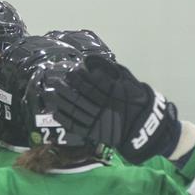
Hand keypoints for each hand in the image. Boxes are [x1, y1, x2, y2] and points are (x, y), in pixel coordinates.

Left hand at [52, 56, 180, 163]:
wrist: (142, 126)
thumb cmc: (135, 100)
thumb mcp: (127, 81)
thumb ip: (110, 70)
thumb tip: (91, 61)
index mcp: (113, 93)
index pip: (92, 83)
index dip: (80, 77)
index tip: (72, 71)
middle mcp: (103, 106)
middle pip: (80, 96)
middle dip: (66, 88)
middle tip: (56, 81)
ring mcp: (97, 121)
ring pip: (75, 110)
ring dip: (62, 101)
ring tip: (52, 93)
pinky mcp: (93, 133)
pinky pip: (75, 125)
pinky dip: (64, 119)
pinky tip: (56, 111)